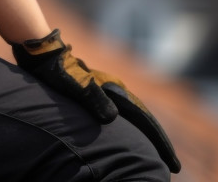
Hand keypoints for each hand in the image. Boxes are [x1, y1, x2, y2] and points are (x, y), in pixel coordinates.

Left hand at [13, 29, 180, 172]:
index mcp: (115, 90)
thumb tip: (112, 117)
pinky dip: (131, 128)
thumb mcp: (75, 85)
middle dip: (158, 143)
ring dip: (146, 137)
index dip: (160, 143)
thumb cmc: (57, 69)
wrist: (43, 52)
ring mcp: (106, 90)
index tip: (174, 165)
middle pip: (144, 120)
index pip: (144, 120)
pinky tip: (128, 138)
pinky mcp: (95, 92)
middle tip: (173, 166)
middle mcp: (115, 90)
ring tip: (156, 156)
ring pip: (134, 118)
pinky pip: (121, 114)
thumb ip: (92, 98)